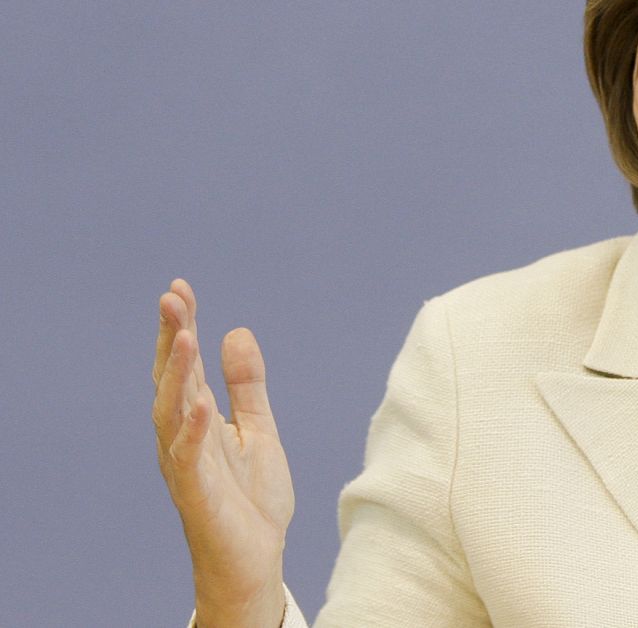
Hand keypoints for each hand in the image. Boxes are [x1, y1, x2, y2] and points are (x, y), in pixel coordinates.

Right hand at [152, 279, 292, 627]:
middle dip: (173, 339)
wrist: (256, 558)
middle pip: (173, 380)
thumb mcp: (257, 428)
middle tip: (173, 297)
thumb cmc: (250, 497)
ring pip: (172, 412)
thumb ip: (246, 384)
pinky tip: (199, 403)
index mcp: (197, 419)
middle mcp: (183, 437)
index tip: (180, 287)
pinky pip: (189, 460)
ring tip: (186, 334)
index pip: (185, 365)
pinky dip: (192, 431)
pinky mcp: (199, 494)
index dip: (181, 328)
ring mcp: (188, 464)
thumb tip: (236, 330)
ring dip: (177, 374)